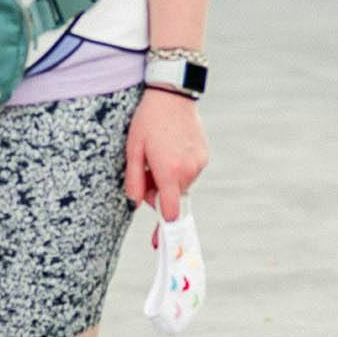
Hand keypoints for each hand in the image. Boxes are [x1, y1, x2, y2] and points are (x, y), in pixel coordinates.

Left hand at [124, 84, 205, 222]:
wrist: (172, 95)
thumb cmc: (148, 121)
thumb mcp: (133, 150)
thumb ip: (133, 181)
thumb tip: (136, 203)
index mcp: (169, 172)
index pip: (171, 212)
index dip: (163, 225)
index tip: (160, 241)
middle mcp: (188, 170)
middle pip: (173, 197)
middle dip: (159, 192)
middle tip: (146, 170)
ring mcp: (199, 163)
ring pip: (181, 184)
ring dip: (169, 178)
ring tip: (159, 153)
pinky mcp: (204, 155)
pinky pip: (190, 171)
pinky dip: (179, 167)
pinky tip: (170, 147)